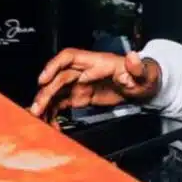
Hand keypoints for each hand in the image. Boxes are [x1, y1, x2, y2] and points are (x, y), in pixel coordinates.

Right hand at [28, 48, 161, 124]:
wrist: (144, 87)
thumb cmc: (144, 76)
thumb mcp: (144, 74)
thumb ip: (138, 68)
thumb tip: (133, 57)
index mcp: (98, 62)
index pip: (70, 57)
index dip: (54, 66)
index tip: (43, 80)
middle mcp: (86, 71)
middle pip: (59, 77)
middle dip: (46, 92)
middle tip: (36, 109)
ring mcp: (82, 84)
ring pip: (57, 91)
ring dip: (46, 104)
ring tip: (38, 119)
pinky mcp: (81, 96)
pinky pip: (62, 103)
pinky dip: (54, 113)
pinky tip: (51, 124)